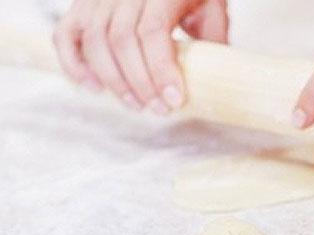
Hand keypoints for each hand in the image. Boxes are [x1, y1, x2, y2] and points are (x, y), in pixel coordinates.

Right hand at [53, 0, 228, 112]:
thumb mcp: (212, 9)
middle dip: (140, 83)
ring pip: (95, 40)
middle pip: (121, 39)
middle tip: (158, 110)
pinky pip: (66, 35)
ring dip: (114, 81)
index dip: (161, 70)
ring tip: (136, 105)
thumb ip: (212, 39)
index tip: (173, 100)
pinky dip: (74, 64)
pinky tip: (94, 87)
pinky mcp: (82, 6)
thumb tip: (209, 81)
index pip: (152, 30)